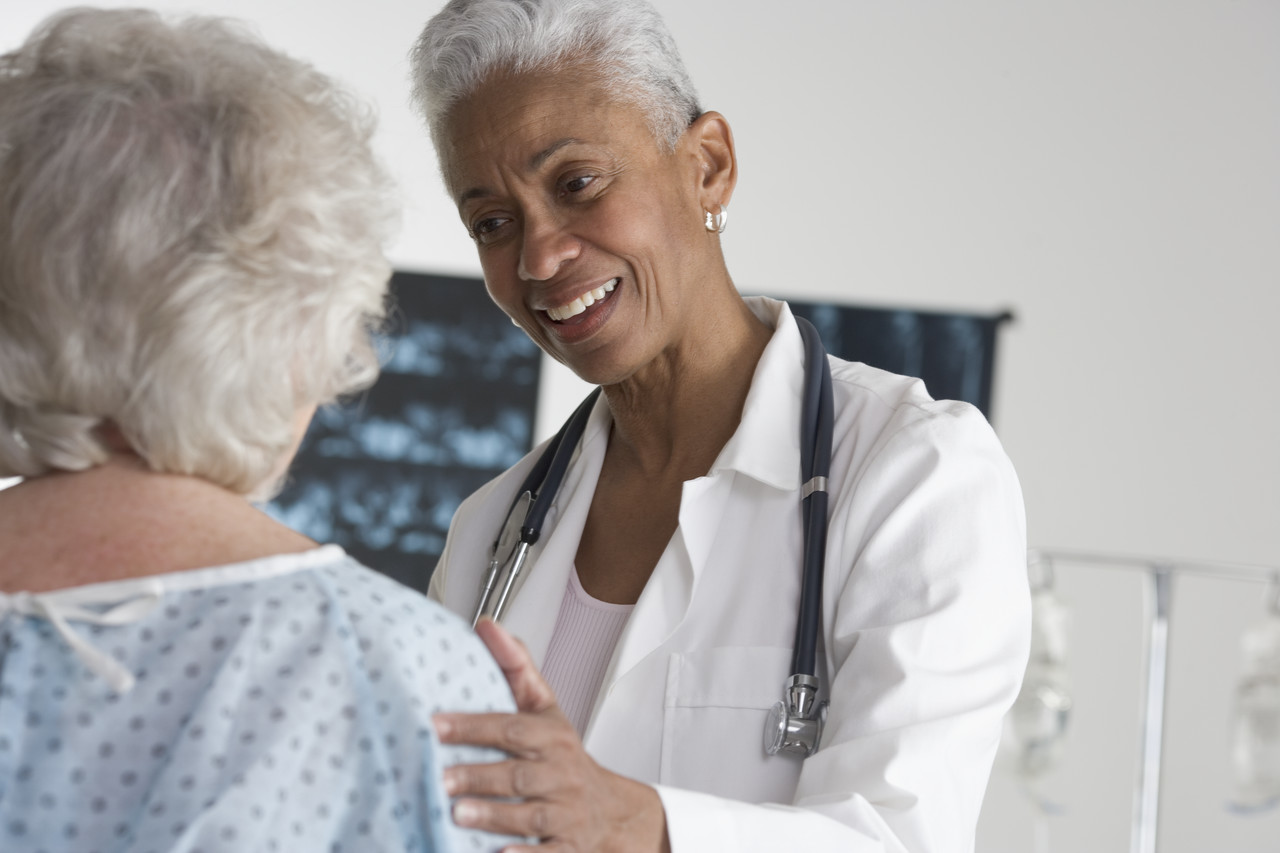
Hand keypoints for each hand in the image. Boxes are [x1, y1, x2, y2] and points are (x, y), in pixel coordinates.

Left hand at [434, 618, 670, 852]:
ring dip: (494, 815)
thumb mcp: (545, 710)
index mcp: (553, 738)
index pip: (513, 728)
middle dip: (480, 776)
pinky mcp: (566, 850)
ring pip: (530, 815)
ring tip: (458, 814)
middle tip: (441, 777)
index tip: (436, 725)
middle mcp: (560, 775)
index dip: (474, 726)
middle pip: (520, 774)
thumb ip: (516, 668)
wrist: (611, 814)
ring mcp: (565, 815)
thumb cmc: (563, 758)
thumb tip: (487, 626)